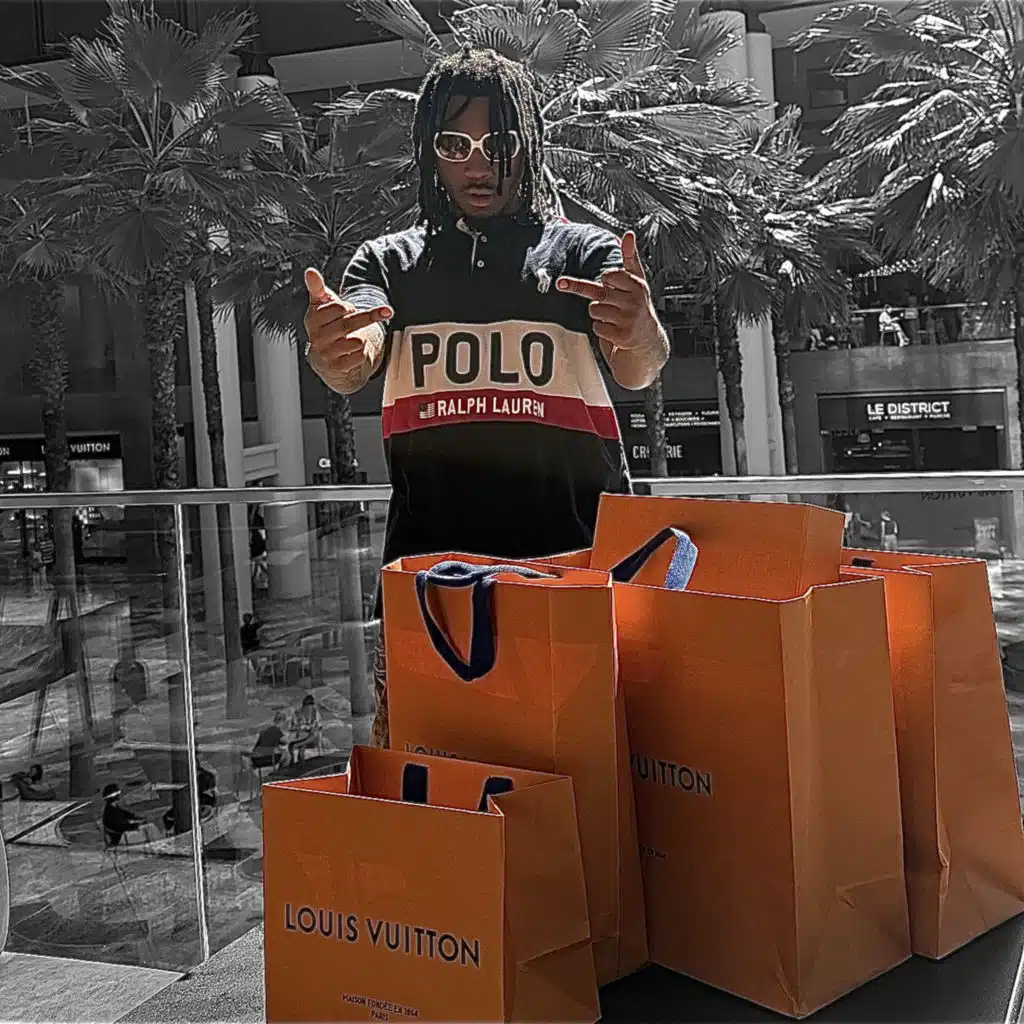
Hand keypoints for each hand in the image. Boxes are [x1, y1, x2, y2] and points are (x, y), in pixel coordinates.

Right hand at [303, 268, 392, 377]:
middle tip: (374, 315)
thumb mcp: (320, 307)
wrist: (325, 359)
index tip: (349, 309)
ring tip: (353, 337)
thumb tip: (310, 272)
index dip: (348, 307)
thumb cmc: (326, 327)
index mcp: (312, 319)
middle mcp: (317, 337)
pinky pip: (359, 356)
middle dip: (365, 318)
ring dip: (361, 338)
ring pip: (357, 341)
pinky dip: (362, 352)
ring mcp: (326, 353)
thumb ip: (317, 289)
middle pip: (350, 323)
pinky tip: (353, 351)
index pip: (338, 307)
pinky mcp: (337, 367)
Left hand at [555, 231, 659, 350]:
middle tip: (614, 305)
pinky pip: (597, 327)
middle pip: (598, 293)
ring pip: (595, 309)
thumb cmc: (638, 306)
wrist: (648, 340)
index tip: (614, 287)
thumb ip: (630, 257)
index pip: (608, 276)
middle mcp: (635, 302)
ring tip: (615, 318)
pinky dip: (601, 329)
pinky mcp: (622, 336)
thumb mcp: (637, 281)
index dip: (607, 282)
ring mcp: (629, 320)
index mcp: (637, 285)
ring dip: (599, 315)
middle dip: (600, 299)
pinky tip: (614, 330)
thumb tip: (628, 234)